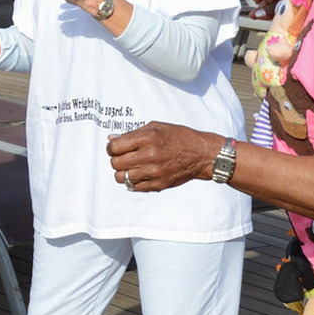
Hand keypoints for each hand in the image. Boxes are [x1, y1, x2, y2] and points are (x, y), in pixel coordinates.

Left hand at [106, 122, 223, 191]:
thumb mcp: (156, 127)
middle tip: (124, 156)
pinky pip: (134, 187)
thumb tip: (111, 140)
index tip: (116, 147)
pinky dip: (133, 181)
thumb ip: (132, 134)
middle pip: (115, 163)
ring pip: (121, 177)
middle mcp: (149, 156)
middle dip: (116, 159)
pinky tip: (140, 173)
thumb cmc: (179, 138)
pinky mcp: (158, 184)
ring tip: (131, 166)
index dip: (111, 147)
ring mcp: (153, 172)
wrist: (202, 155)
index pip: (114, 147)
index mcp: (148, 138)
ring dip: (123, 171)